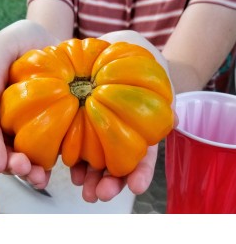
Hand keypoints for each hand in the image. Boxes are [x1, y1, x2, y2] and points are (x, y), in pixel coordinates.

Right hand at [0, 19, 58, 187]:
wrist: (50, 39)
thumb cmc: (22, 40)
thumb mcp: (3, 47)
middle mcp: (6, 115)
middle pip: (4, 145)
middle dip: (13, 163)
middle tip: (26, 171)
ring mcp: (27, 121)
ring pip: (25, 150)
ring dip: (32, 168)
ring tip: (42, 178)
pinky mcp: (49, 121)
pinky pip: (48, 142)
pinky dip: (51, 158)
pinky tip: (57, 168)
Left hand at [69, 30, 175, 202]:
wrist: (117, 49)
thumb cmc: (139, 64)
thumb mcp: (156, 75)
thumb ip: (164, 98)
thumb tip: (176, 120)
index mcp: (139, 130)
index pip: (144, 156)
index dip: (141, 173)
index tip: (136, 187)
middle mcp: (120, 135)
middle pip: (117, 165)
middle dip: (110, 182)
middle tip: (99, 194)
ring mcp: (99, 130)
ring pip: (95, 160)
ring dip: (89, 177)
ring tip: (82, 188)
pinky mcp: (79, 122)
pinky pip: (74, 142)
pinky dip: (71, 156)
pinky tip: (67, 165)